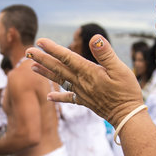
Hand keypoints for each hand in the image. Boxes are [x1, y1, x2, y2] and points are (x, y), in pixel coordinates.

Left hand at [28, 36, 142, 127]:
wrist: (127, 116)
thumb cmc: (127, 91)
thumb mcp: (120, 69)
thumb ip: (106, 54)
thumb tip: (94, 38)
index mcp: (89, 72)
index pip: (67, 57)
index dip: (53, 48)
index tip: (40, 41)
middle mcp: (81, 82)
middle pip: (58, 68)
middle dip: (42, 59)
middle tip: (27, 52)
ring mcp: (82, 93)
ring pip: (60, 81)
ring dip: (46, 73)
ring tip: (32, 67)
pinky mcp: (86, 101)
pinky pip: (69, 98)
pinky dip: (58, 97)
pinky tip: (48, 97)